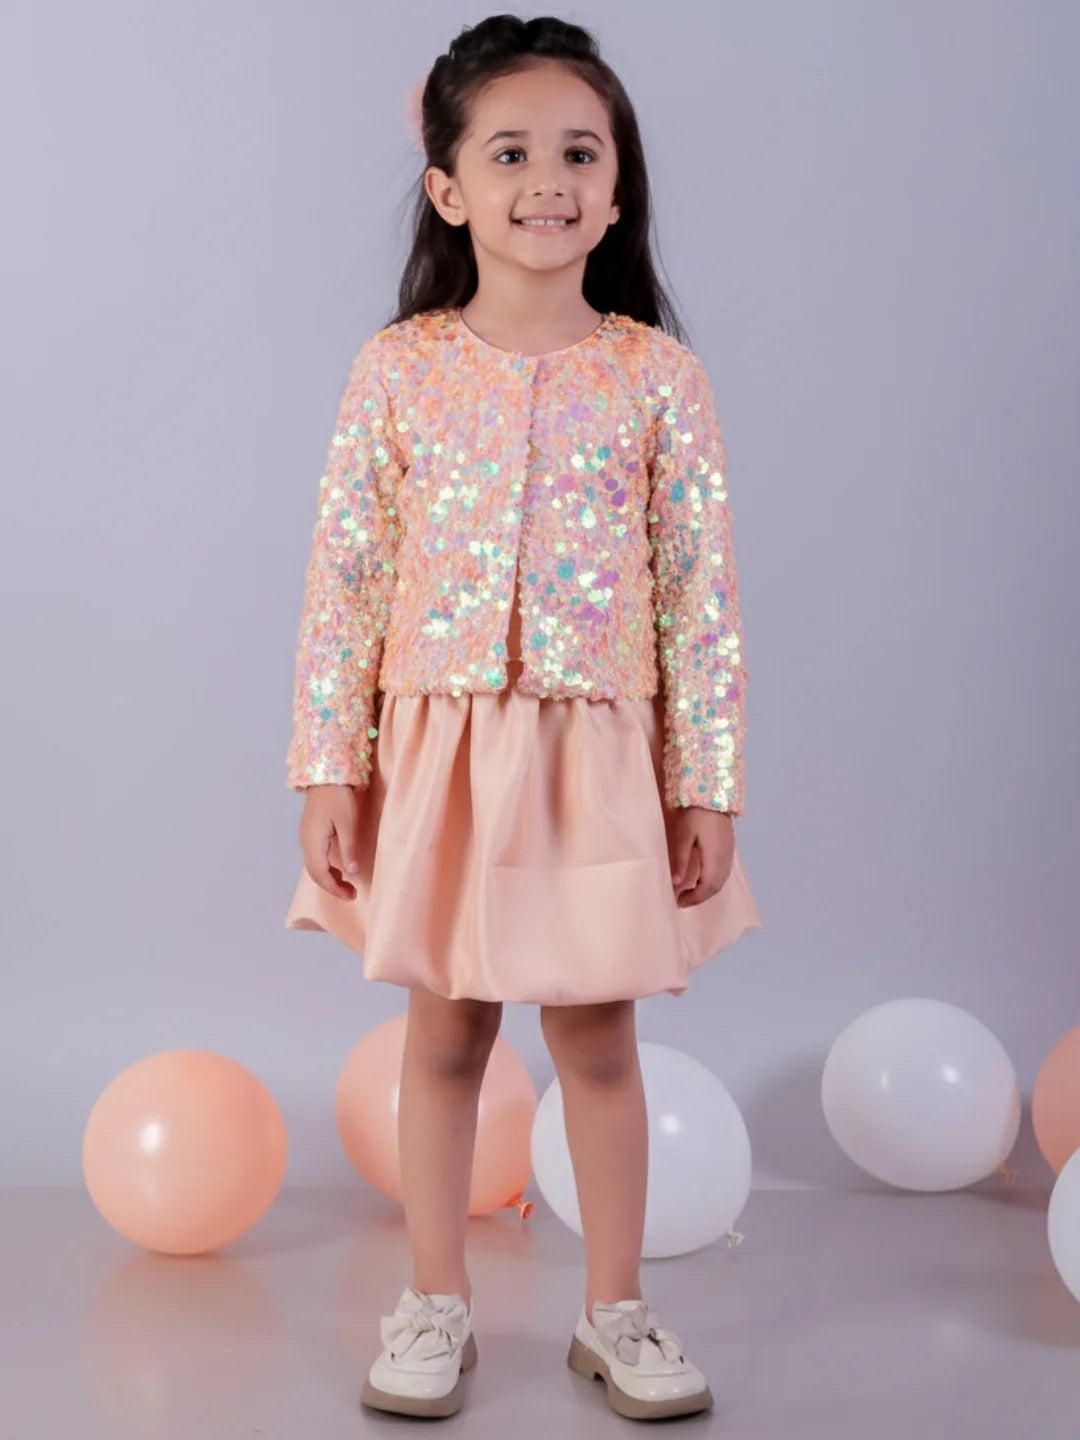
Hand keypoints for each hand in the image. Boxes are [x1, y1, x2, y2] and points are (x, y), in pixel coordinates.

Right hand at [298, 784, 361, 899]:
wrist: (325, 777)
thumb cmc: (338, 797)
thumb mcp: (348, 823)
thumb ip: (349, 849)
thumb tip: (352, 872)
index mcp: (313, 842)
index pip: (321, 874)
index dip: (335, 889)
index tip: (351, 895)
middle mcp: (305, 843)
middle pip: (315, 874)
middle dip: (332, 887)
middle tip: (352, 894)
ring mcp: (305, 838)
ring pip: (314, 867)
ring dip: (329, 879)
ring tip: (347, 885)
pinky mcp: (310, 834)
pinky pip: (315, 858)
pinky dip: (326, 869)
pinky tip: (339, 870)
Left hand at [664, 805, 734, 907]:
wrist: (713, 795)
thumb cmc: (695, 814)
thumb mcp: (683, 835)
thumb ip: (680, 860)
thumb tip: (675, 884)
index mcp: (715, 858)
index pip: (707, 887)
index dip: (694, 898)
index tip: (678, 902)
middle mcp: (726, 859)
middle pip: (716, 887)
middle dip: (699, 897)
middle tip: (682, 900)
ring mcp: (729, 854)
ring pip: (721, 881)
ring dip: (706, 890)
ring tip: (689, 892)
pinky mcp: (729, 848)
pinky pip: (723, 872)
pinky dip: (712, 881)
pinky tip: (700, 878)